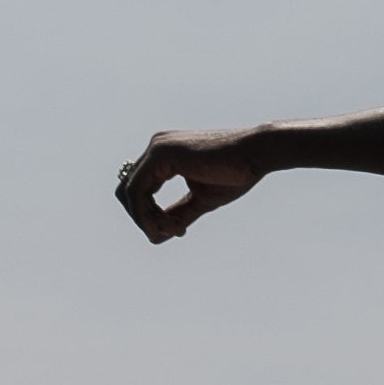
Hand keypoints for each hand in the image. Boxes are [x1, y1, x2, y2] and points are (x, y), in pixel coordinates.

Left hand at [115, 127, 267, 242]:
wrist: (256, 153)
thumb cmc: (235, 173)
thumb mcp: (200, 199)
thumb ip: (177, 214)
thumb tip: (156, 235)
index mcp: (164, 156)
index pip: (139, 190)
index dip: (150, 216)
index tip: (176, 231)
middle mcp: (155, 148)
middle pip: (127, 191)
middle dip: (143, 218)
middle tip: (168, 233)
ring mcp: (156, 149)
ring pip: (129, 193)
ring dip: (146, 219)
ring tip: (172, 231)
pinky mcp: (160, 155)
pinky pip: (137, 191)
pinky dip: (147, 213)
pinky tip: (170, 225)